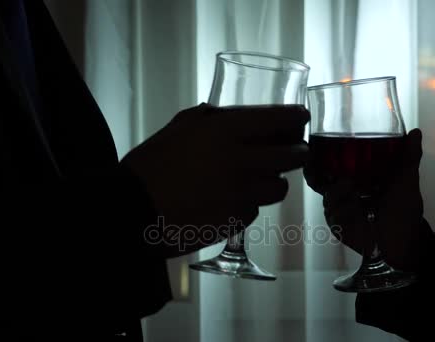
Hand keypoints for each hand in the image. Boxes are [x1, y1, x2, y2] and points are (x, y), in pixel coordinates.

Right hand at [123, 103, 308, 256]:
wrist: (132, 211)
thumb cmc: (151, 164)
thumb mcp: (179, 127)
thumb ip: (210, 117)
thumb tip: (229, 114)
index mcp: (224, 131)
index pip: (278, 119)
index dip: (296, 117)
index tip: (302, 117)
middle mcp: (240, 161)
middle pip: (293, 155)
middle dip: (298, 151)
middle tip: (296, 150)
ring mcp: (240, 194)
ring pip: (280, 187)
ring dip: (275, 180)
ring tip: (263, 178)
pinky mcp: (236, 220)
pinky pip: (256, 209)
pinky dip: (250, 203)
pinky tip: (232, 199)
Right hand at [305, 129, 426, 270]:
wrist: (403, 242)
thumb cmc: (404, 212)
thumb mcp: (407, 180)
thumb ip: (408, 157)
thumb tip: (415, 132)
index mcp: (359, 178)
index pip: (336, 163)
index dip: (326, 156)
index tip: (321, 147)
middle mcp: (346, 192)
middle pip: (322, 178)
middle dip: (317, 171)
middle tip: (321, 165)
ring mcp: (340, 208)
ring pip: (328, 194)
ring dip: (337, 189)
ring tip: (350, 185)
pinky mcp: (338, 224)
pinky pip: (332, 212)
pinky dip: (341, 208)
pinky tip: (353, 206)